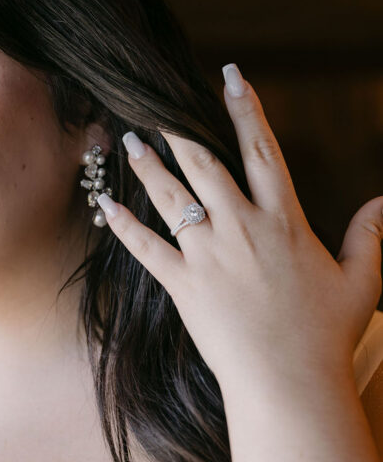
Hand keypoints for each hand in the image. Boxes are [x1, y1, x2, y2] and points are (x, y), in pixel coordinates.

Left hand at [97, 65, 382, 393]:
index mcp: (283, 221)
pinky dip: (123, 224)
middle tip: (156, 104)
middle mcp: (242, 228)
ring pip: (171, 197)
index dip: (247, 110)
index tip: (232, 77)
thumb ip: (369, 236)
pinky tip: (105, 203)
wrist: (289, 384)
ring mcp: (209, 256)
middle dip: (179, 129)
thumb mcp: (361, 282)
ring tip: (128, 139)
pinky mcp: (184, 285)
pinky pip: (146, 248)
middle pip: (205, 164)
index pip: (263, 150)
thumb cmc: (326, 336)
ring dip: (147, 165)